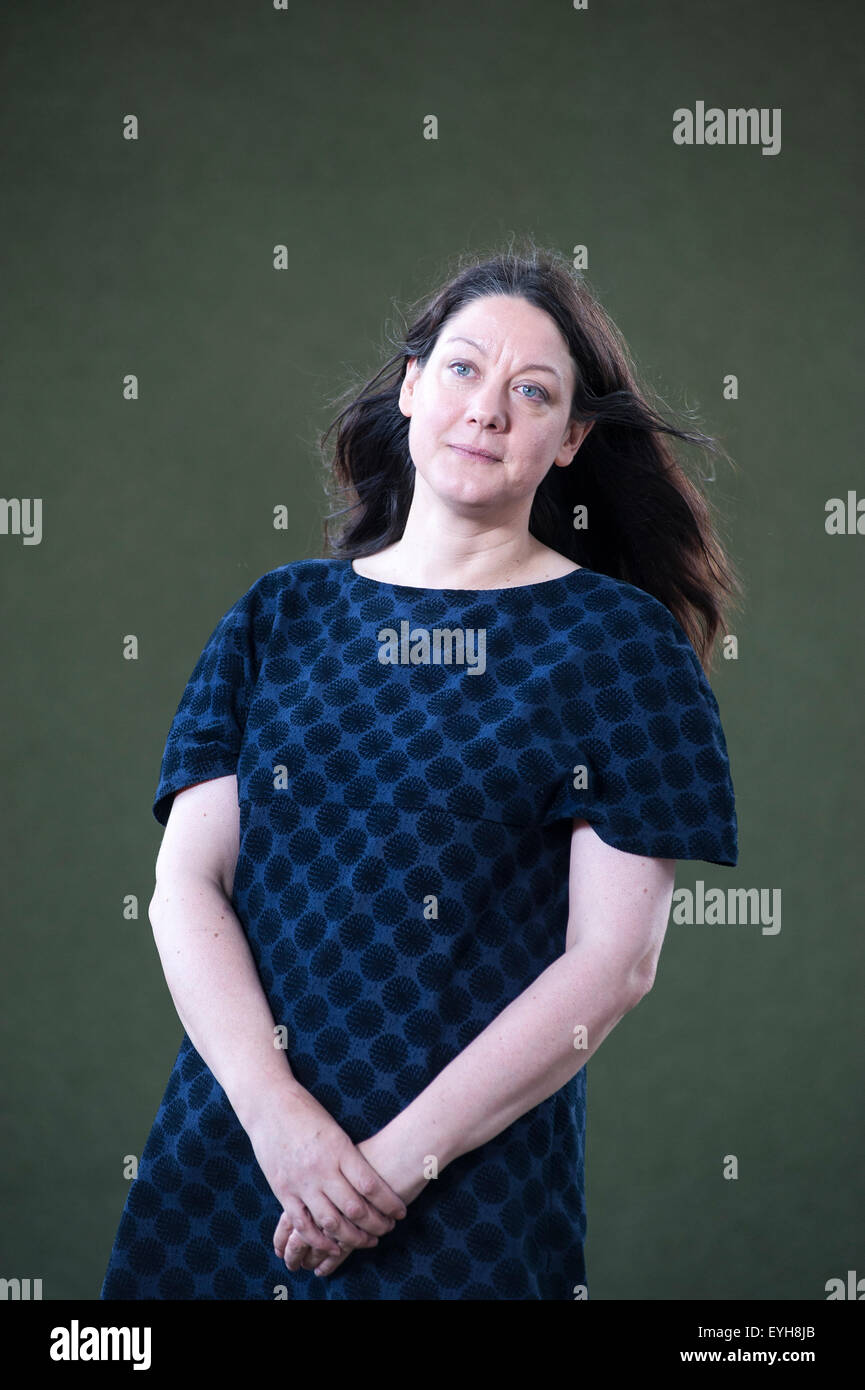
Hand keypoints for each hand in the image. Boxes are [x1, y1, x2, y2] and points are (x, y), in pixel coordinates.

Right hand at [245, 1082, 407, 1268]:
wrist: (268, 1104)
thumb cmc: (307, 1112)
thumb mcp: (335, 1130)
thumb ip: (350, 1157)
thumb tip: (374, 1183)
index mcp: (339, 1149)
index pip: (371, 1185)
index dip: (390, 1204)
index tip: (401, 1213)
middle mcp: (321, 1169)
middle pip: (355, 1209)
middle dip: (376, 1225)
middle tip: (388, 1229)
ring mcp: (300, 1182)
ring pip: (331, 1222)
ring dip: (353, 1237)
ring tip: (368, 1241)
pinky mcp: (283, 1191)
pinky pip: (302, 1224)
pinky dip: (319, 1241)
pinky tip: (334, 1247)